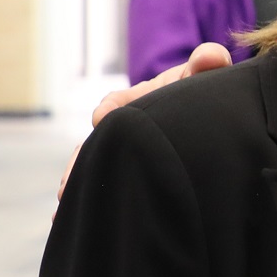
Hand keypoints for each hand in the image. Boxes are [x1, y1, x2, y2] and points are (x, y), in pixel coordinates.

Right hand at [56, 43, 233, 198]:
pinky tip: (68, 219)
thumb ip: (208, 61)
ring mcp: (126, 150)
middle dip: (80, 159)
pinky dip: (90, 197)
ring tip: (66, 203)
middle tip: (68, 180)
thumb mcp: (205, 71)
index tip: (102, 116)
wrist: (208, 110)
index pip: (115, 103)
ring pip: (96, 166)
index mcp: (136, 100)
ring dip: (79, 182)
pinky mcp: (133, 171)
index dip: (109, 108)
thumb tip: (211, 57)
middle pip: (96, 142)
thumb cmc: (201, 86)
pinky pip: (108, 183)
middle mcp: (123, 126)